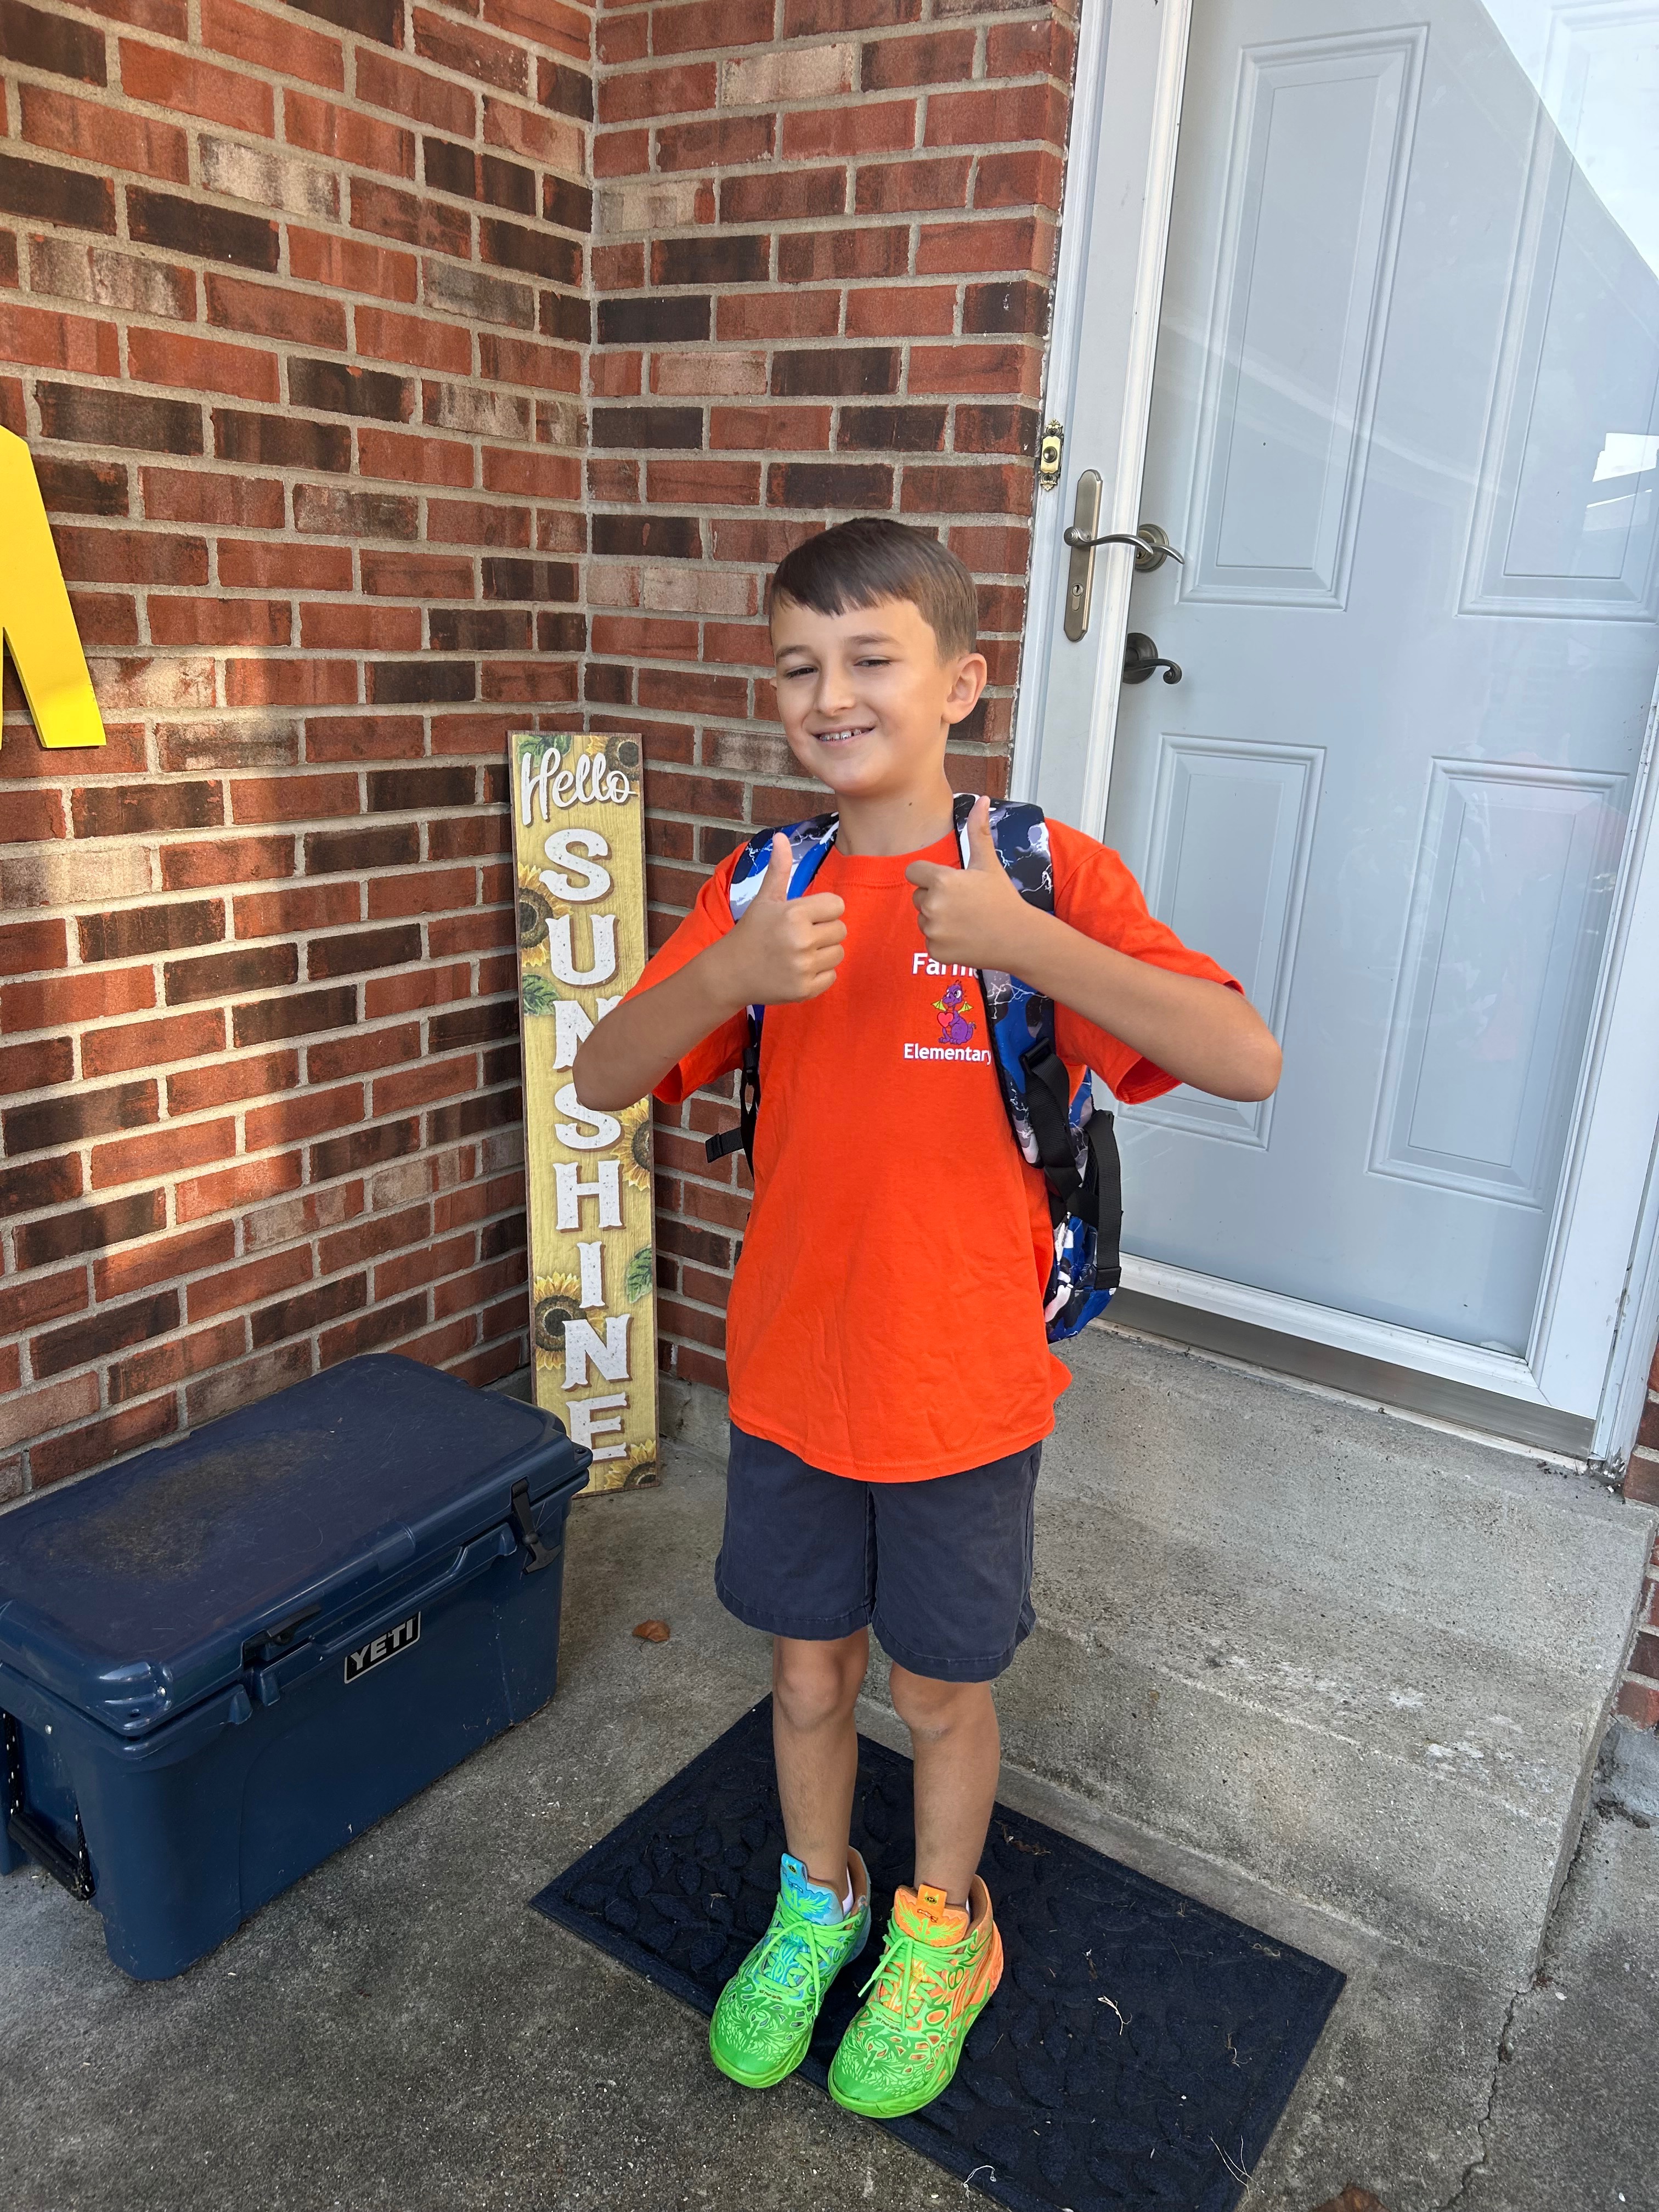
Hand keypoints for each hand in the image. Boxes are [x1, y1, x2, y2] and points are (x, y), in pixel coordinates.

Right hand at [713, 834, 846, 1007]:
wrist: (730, 972)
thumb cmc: (751, 932)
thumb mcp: (765, 899)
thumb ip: (779, 869)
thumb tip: (782, 837)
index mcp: (794, 913)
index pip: (837, 905)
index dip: (823, 910)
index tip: (805, 916)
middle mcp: (801, 940)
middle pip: (841, 930)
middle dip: (824, 931)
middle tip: (799, 936)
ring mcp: (803, 967)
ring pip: (839, 953)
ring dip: (823, 953)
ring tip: (799, 953)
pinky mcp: (805, 990)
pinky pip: (832, 976)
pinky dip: (819, 974)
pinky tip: (797, 970)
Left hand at [905, 796, 1034, 970]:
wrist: (1019, 939)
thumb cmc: (1003, 898)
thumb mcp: (988, 863)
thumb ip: (978, 831)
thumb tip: (982, 799)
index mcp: (942, 881)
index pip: (913, 872)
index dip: (929, 876)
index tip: (950, 883)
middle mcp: (932, 906)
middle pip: (918, 897)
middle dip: (935, 898)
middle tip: (964, 904)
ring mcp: (933, 931)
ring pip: (923, 920)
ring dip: (939, 920)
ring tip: (966, 921)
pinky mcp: (935, 952)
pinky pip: (930, 941)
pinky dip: (943, 941)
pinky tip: (965, 938)